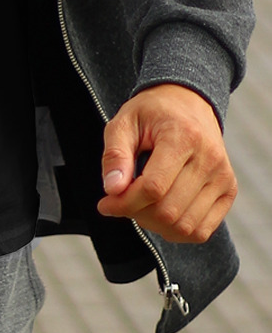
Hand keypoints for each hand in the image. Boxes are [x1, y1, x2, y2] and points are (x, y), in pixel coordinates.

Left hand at [97, 83, 236, 242]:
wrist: (187, 101)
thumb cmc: (151, 112)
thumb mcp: (123, 122)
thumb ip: (115, 154)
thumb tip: (112, 189)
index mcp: (183, 136)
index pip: (154, 187)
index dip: (125, 202)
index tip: (105, 203)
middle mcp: (210, 159)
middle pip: (168, 210)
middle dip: (136, 213)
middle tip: (120, 201)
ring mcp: (223, 177)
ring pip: (185, 226)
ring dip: (154, 224)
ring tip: (139, 204)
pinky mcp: (229, 190)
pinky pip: (202, 230)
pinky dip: (176, 231)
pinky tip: (158, 212)